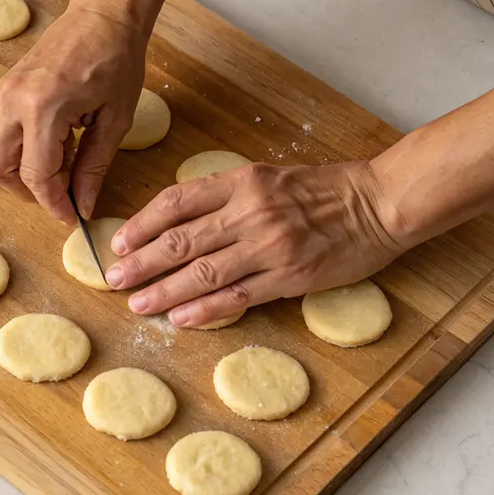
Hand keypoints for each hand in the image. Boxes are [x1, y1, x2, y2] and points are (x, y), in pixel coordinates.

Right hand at [0, 3, 147, 223]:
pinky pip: (3, 133)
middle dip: (27, 192)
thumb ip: (94, 166)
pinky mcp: (3, 90)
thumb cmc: (117, 59)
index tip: (73, 215)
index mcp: (42, 109)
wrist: (102, 13)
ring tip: (68, 159)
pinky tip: (60, 139)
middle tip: (61, 193)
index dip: (54, 203)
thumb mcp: (114, 119)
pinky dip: (26, 148)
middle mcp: (12, 102)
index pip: (35, 176)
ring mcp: (2, 94)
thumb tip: (83, 205)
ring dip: (27, 169)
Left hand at [104, 161, 405, 326]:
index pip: (177, 202)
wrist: (379, 203)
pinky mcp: (290, 276)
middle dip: (142, 262)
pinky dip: (205, 309)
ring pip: (203, 272)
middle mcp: (251, 211)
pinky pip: (237, 296)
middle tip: (114, 279)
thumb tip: (178, 222)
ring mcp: (270, 246)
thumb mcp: (269, 176)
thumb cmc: (323, 189)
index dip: (142, 223)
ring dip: (164, 290)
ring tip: (137, 303)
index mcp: (242, 181)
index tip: (119, 241)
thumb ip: (227, 195)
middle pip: (182, 240)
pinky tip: (179, 317)